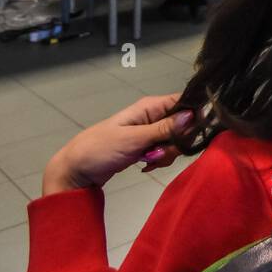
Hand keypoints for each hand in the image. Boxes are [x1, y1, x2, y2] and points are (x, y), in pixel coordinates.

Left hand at [42, 94, 189, 194]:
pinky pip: (164, 151)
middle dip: (177, 142)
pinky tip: (146, 166)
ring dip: (167, 154)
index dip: (193, 115)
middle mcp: (152, 116)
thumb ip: (164, 129)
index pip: (183, 101)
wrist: (77, 170)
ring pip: (174, 141)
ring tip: (148, 161)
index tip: (192, 134)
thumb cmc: (101, 149)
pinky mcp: (146, 147)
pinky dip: (159, 160)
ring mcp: (149, 132)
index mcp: (149, 107)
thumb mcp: (134, 139)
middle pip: (182, 125)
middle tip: (159, 153)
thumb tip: (193, 114)